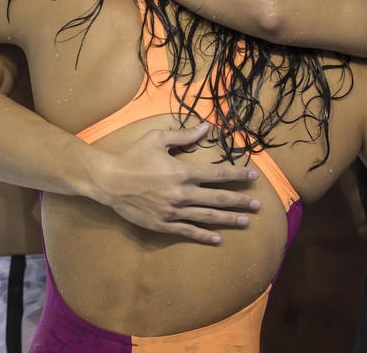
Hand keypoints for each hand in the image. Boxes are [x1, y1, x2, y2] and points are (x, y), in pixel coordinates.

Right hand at [87, 123, 261, 243]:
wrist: (108, 181)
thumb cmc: (132, 156)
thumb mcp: (157, 139)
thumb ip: (184, 135)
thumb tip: (205, 127)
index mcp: (182, 172)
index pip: (218, 174)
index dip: (238, 175)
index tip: (253, 177)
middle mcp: (181, 193)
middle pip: (218, 198)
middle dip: (240, 201)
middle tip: (258, 204)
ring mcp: (173, 211)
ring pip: (207, 217)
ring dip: (229, 219)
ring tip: (246, 221)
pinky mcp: (162, 224)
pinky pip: (188, 231)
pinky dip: (204, 236)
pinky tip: (218, 238)